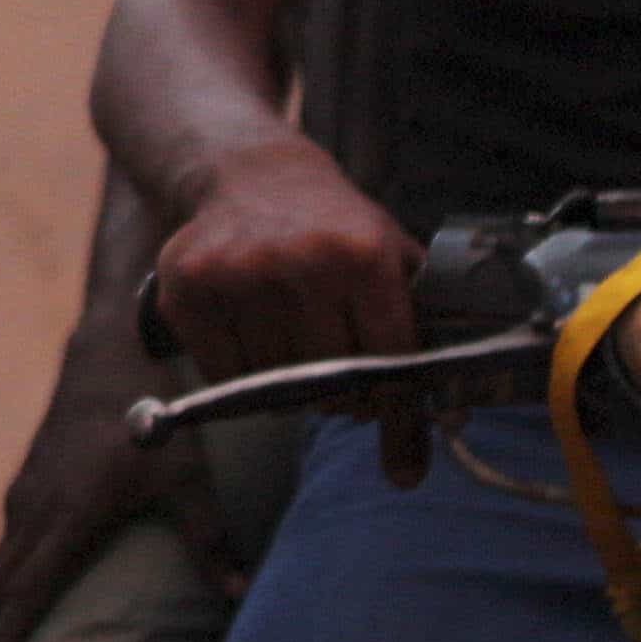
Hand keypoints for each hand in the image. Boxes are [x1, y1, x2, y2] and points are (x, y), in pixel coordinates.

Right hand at [0, 268, 214, 641]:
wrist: (106, 354)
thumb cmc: (154, 415)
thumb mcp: (187, 475)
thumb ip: (210, 536)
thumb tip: (240, 592)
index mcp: (68, 512)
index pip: (27, 587)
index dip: (6, 636)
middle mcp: (33, 511)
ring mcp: (22, 500)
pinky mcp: (25, 493)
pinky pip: (1, 555)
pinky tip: (6, 617)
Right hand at [150, 139, 424, 483]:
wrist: (251, 175)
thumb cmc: (335, 228)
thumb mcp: (392, 259)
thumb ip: (424, 333)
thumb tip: (454, 420)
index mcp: (362, 255)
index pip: (390, 362)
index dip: (399, 415)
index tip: (406, 466)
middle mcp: (299, 263)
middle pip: (332, 385)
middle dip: (344, 396)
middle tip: (343, 377)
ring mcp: (236, 276)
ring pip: (275, 387)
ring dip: (291, 386)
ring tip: (295, 344)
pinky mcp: (186, 290)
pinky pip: (223, 376)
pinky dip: (243, 376)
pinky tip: (253, 336)